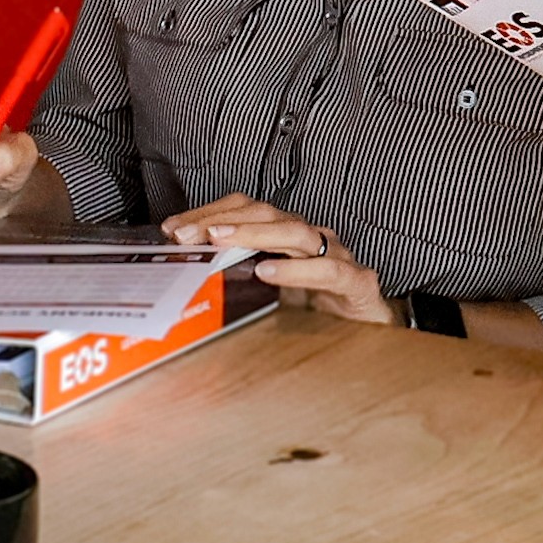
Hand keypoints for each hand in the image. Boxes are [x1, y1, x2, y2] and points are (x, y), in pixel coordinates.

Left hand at [159, 194, 391, 325]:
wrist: (369, 332)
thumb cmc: (316, 308)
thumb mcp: (265, 293)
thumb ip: (232, 278)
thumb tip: (184, 275)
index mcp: (286, 235)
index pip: (245, 210)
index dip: (209, 214)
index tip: (172, 230)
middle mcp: (310, 238)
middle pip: (266, 214)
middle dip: (223, 221)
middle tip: (188, 235)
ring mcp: (335, 256)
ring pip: (295, 232)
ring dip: (254, 235)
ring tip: (220, 241)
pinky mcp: (357, 282)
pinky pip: (327, 270)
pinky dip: (296, 269)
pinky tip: (268, 272)